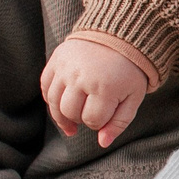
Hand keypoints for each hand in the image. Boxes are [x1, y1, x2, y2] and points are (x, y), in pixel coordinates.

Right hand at [41, 33, 157, 146]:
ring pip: (54, 103)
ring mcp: (66, 67)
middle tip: (90, 113)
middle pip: (70, 113)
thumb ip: (119, 122)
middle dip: (80, 118)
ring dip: (62, 114)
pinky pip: (45, 86)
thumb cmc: (129, 70)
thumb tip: (102, 143)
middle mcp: (81, 77)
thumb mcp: (133, 97)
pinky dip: (51, 98)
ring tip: (72, 118)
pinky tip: (61, 103)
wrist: (120, 35)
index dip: (99, 123)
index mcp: (105, 87)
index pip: (92, 120)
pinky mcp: (56, 59)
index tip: (106, 114)